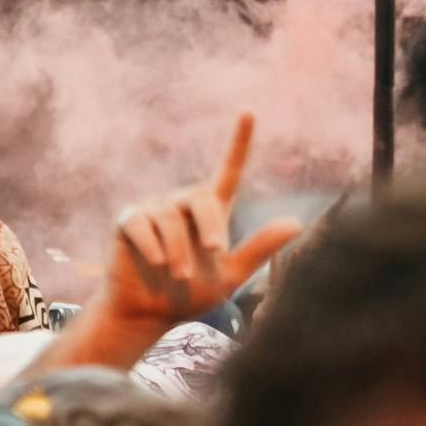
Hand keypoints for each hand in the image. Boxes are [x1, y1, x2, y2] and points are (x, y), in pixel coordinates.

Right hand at [71, 114, 303, 365]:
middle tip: (214, 253)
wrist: (150, 313)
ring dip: (179, 250)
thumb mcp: (231, 275)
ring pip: (170, 217)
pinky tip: (158, 263)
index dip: (239, 141)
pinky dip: (152, 245)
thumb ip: (260, 248)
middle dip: (211, 226)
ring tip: (180, 274)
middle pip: (201, 197)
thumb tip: (297, 222)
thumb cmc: (192, 294)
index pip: (228, 170)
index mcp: (211, 211)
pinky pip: (141, 224)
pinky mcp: (128, 221)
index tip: (249, 111)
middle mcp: (182, 204)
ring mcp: (153, 210)